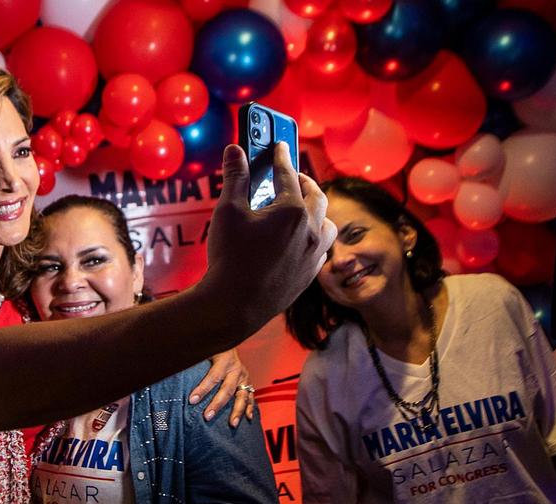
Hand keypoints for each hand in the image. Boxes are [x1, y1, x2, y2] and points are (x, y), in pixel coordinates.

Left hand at [192, 347, 254, 426]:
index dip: (202, 389)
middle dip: (217, 404)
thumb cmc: (213, 347)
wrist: (229, 341)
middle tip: (207, 417)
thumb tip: (176, 367)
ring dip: (237, 411)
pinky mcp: (248, 381)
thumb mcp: (204, 350)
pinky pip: (250, 396)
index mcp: (224, 360)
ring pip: (242, 396)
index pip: (213, 377)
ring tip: (232, 424)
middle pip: (227, 390)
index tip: (192, 400)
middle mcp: (236, 369)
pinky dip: (250, 407)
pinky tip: (248, 418)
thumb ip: (195, 359)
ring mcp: (244, 376)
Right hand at [203, 144, 335, 335]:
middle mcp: (311, 231)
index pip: (288, 175)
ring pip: (328, 225)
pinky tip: (300, 240)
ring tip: (304, 209)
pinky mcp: (309, 275)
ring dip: (318, 212)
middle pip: (316, 197)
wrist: (234, 305)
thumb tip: (235, 149)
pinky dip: (314, 238)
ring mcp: (313, 255)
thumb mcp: (227, 211)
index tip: (279, 146)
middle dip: (305, 182)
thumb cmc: (230, 257)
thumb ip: (235, 177)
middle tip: (293, 176)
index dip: (281, 157)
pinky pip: (320, 250)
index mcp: (292, 211)